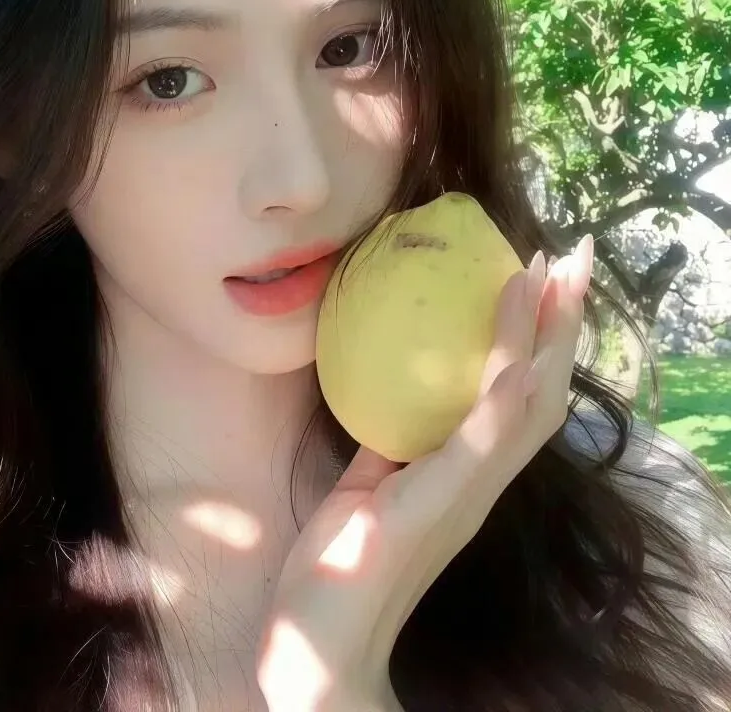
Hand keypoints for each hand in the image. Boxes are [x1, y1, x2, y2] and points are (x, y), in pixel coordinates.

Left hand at [256, 234, 594, 711]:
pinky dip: (503, 391)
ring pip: (528, 402)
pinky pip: (481, 439)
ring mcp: (467, 494)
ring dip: (546, 337)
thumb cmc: (340, 568)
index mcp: (465, 472)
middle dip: (562, 319)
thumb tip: (385, 396)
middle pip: (544, 387)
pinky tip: (518, 355)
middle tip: (578, 255)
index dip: (537, 333)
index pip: (519, 391)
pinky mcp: (440, 506)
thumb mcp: (365, 489)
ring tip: (555, 274)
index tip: (542, 272)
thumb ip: (388, 447)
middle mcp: (482, 482)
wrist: (322, 645)